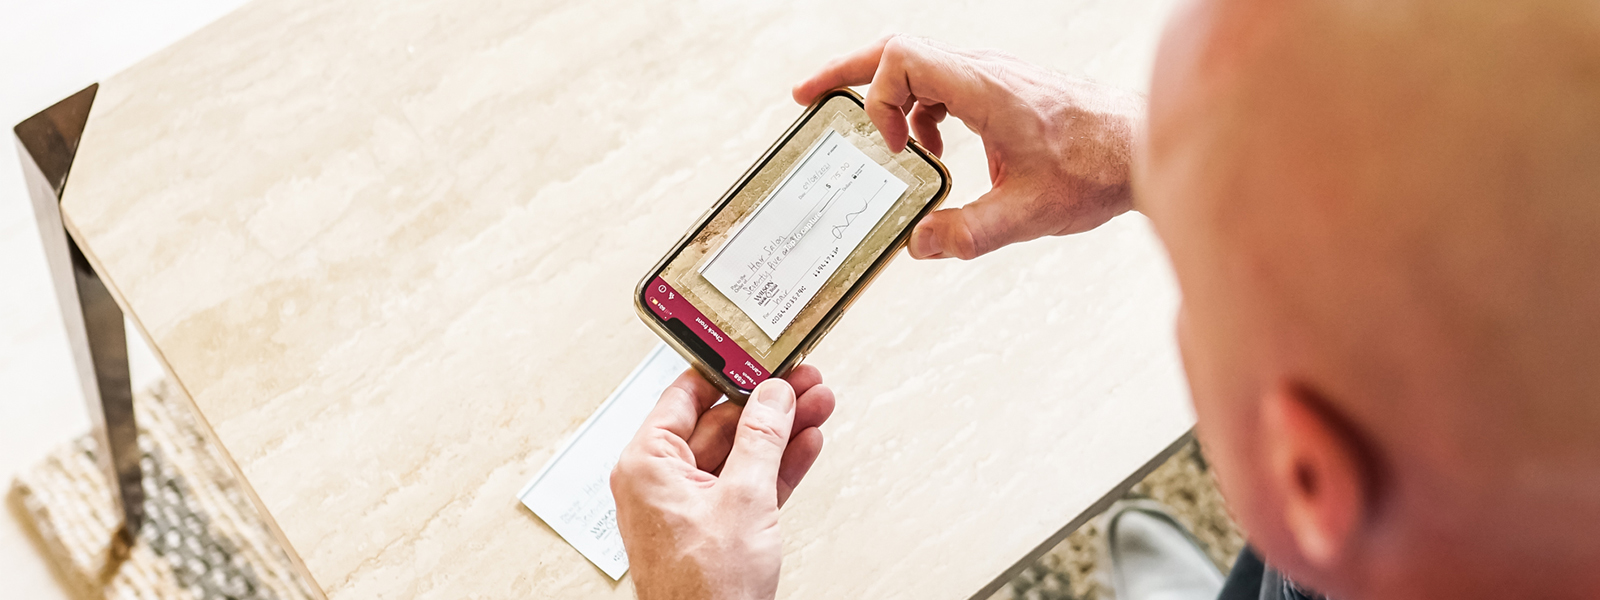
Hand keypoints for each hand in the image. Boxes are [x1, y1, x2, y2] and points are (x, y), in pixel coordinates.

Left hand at [611, 366, 835, 599]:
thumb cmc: (703, 590)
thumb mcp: (743, 498)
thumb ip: (762, 439)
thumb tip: (774, 396)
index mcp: (646, 464)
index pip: (685, 396)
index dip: (727, 370)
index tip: (758, 354)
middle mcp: (661, 481)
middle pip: (720, 423)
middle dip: (767, 403)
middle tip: (803, 380)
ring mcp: (689, 505)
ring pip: (740, 453)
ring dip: (781, 430)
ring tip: (817, 403)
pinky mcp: (715, 527)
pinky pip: (748, 483)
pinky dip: (777, 465)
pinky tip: (806, 442)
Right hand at [794, 35, 1145, 259]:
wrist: (1143, 148)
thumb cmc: (1097, 171)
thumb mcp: (1029, 214)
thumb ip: (969, 234)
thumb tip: (917, 244)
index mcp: (985, 89)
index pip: (904, 56)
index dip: (879, 96)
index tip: (893, 149)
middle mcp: (984, 70)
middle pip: (899, 49)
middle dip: (848, 74)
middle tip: (806, 97)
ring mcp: (992, 74)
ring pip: (920, 64)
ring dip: (891, 101)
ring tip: (885, 148)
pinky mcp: (1001, 85)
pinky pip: (943, 82)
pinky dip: (922, 111)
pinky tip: (934, 152)